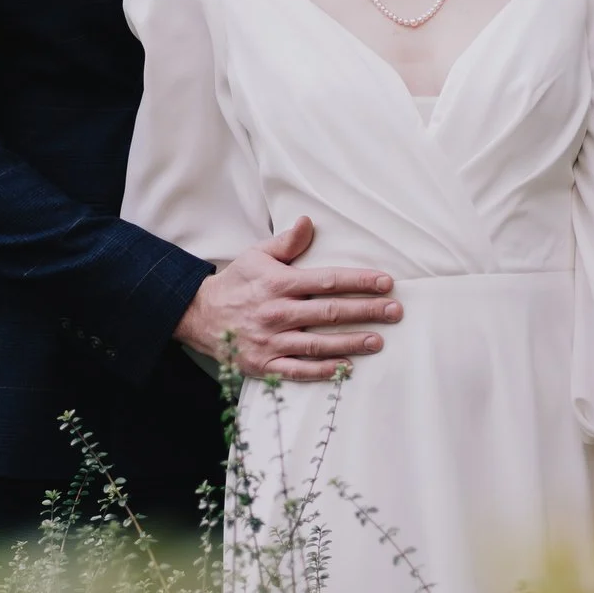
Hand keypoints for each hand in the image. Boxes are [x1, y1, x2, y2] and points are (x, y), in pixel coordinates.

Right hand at [173, 215, 401, 380]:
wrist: (198, 316)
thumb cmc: (235, 283)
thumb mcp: (256, 255)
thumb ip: (286, 243)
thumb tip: (308, 222)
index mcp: (279, 283)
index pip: (327, 280)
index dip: (359, 281)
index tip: (386, 282)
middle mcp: (278, 313)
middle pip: (330, 312)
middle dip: (366, 311)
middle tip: (395, 311)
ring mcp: (271, 341)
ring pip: (318, 343)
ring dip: (351, 342)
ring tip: (378, 340)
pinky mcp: (264, 364)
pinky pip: (298, 370)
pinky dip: (322, 370)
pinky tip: (346, 367)